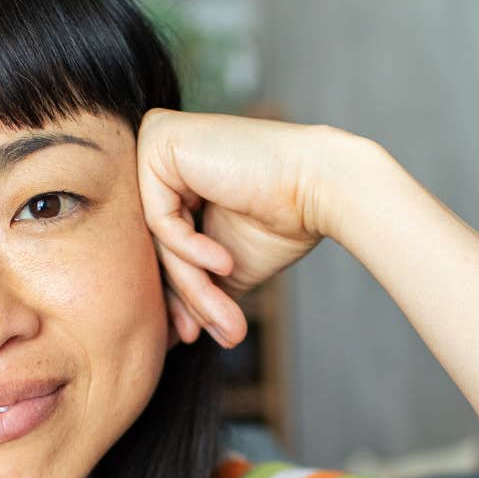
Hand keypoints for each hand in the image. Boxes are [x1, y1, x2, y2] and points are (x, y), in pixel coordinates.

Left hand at [137, 108, 361, 348]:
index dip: (180, 295)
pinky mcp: (160, 140)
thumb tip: (167, 337)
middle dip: (187, 297)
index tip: (195, 336)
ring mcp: (156, 144)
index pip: (161, 246)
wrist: (322, 187)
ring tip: (227, 319)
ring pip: (159, 238)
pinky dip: (192, 249)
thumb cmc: (284, 221)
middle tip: (207, 336)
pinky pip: (161, 218)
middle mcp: (159, 156)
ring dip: (194, 285)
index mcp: (173, 178)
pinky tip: (225, 262)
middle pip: (158, 245)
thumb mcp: (226, 264)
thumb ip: (194, 285)